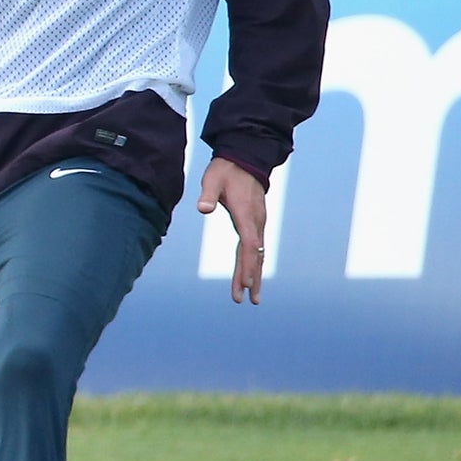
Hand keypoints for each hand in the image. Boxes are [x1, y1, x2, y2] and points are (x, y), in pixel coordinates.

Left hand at [197, 157, 267, 304]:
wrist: (245, 160)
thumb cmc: (225, 171)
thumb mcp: (212, 179)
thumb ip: (208, 194)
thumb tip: (202, 208)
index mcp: (246, 213)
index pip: (249, 244)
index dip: (248, 264)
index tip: (248, 283)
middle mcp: (256, 221)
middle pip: (255, 254)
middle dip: (251, 277)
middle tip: (248, 300)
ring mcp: (258, 223)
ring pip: (257, 254)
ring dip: (254, 275)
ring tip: (253, 298)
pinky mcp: (255, 223)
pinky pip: (254, 248)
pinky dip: (252, 263)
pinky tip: (250, 277)